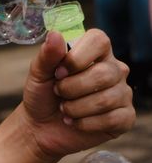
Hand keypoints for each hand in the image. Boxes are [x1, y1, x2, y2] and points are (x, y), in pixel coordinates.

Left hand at [21, 29, 134, 160]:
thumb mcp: (38, 74)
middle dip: (72, 88)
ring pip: (106, 99)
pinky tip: (75, 122)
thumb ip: (47, 55)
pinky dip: (85, 123)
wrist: (41, 127)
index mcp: (94, 52)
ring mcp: (122, 93)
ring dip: (76, 108)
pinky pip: (112, 119)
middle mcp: (114, 69)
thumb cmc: (42, 94)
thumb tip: (55, 34)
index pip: (99, 40)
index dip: (77, 57)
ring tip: (64, 109)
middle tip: (58, 93)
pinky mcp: (125, 117)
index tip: (59, 72)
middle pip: (104, 73)